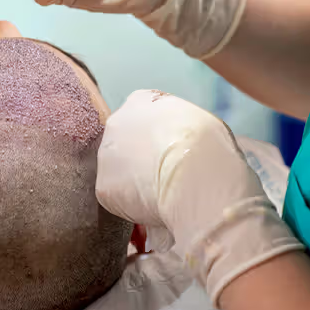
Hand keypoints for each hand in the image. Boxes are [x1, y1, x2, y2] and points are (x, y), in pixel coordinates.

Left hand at [96, 90, 303, 304]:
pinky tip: (153, 208)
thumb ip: (176, 126)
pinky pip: (117, 198)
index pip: (142, 118)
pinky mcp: (103, 187)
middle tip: (164, 176)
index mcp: (140, 101)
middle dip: (139, 159)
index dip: (157, 138)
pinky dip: (132, 206)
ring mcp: (105, 156)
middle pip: (124, 144)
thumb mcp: (197, 120)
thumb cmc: (207, 144)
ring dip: (133, 182)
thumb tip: (175, 142)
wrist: (195, 174)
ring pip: (118, 172)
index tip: (171, 152)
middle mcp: (115, 123)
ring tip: (161, 195)